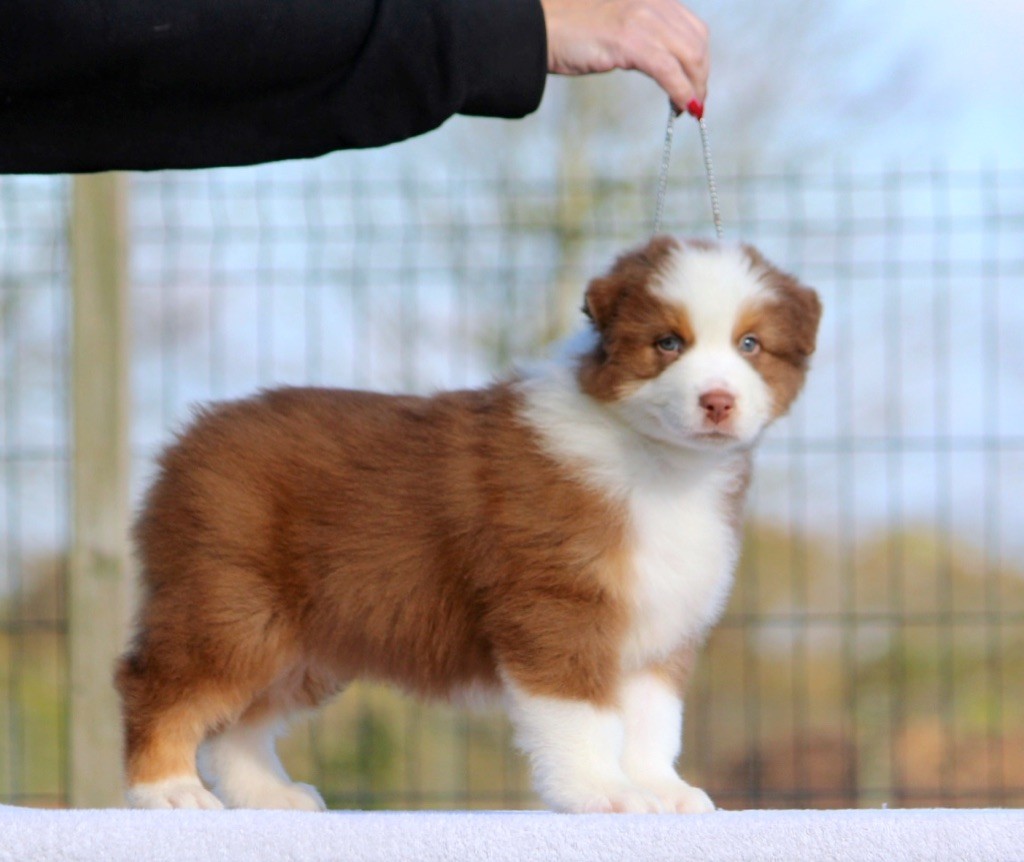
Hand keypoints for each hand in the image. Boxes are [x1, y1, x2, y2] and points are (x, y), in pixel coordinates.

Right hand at [541, 0, 708, 115]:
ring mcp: (643, 19)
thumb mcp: (618, 24)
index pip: (693, 29)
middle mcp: (653, 2)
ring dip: (695, 88)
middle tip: (695, 103)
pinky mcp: (631, 41)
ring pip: (689, 58)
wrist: (540, 29)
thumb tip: (664, 63)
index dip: (699, 60)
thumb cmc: (571, 31)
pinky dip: (682, 92)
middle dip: (701, 77)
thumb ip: (642, 34)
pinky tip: (683, 107)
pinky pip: (669, 71)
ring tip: (690, 109)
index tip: (695, 83)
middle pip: (696, 44)